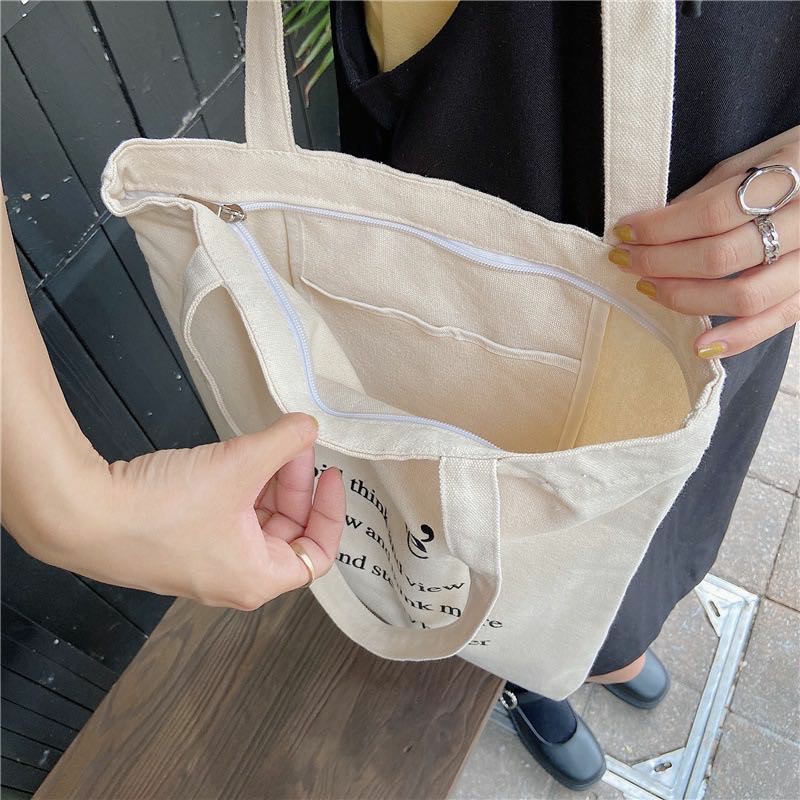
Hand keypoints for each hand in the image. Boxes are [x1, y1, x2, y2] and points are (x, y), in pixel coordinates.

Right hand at [33, 413, 345, 610]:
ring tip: (264, 444)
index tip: (329, 475)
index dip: (331, 511)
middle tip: (292, 444)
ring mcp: (203, 563)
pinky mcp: (178, 543)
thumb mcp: (239, 465)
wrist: (82, 513)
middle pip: (286, 531)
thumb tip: (310, 426)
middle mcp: (233, 578)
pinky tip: (232, 457)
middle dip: (293, 483)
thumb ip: (284, 442)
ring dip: (265, 481)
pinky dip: (237, 485)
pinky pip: (224, 514)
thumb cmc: (164, 507)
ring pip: (253, 520)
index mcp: (257, 577)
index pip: (318, 554)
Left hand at [608, 125, 799, 357]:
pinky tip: (699, 347)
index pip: (711, 213)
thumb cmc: (792, 163)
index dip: (660, 227)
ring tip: (648, 287)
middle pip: (719, 257)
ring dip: (685, 298)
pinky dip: (738, 339)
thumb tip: (654, 225)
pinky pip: (776, 322)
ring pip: (744, 296)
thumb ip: (708, 192)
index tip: (624, 231)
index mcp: (791, 177)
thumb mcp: (752, 160)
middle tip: (626, 259)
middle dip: (660, 262)